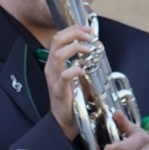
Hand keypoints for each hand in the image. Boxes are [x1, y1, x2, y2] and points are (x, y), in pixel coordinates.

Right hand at [43, 24, 95, 139]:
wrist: (65, 120)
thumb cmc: (73, 97)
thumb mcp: (77, 74)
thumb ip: (84, 60)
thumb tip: (97, 45)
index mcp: (54, 62)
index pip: (59, 37)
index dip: (73, 29)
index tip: (88, 29)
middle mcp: (51, 67)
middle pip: (57, 41)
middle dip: (74, 34)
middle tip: (89, 36)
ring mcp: (53, 79)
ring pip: (59, 55)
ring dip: (76, 49)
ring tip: (89, 50)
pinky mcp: (59, 91)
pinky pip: (64, 76)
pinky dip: (75, 69)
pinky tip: (84, 69)